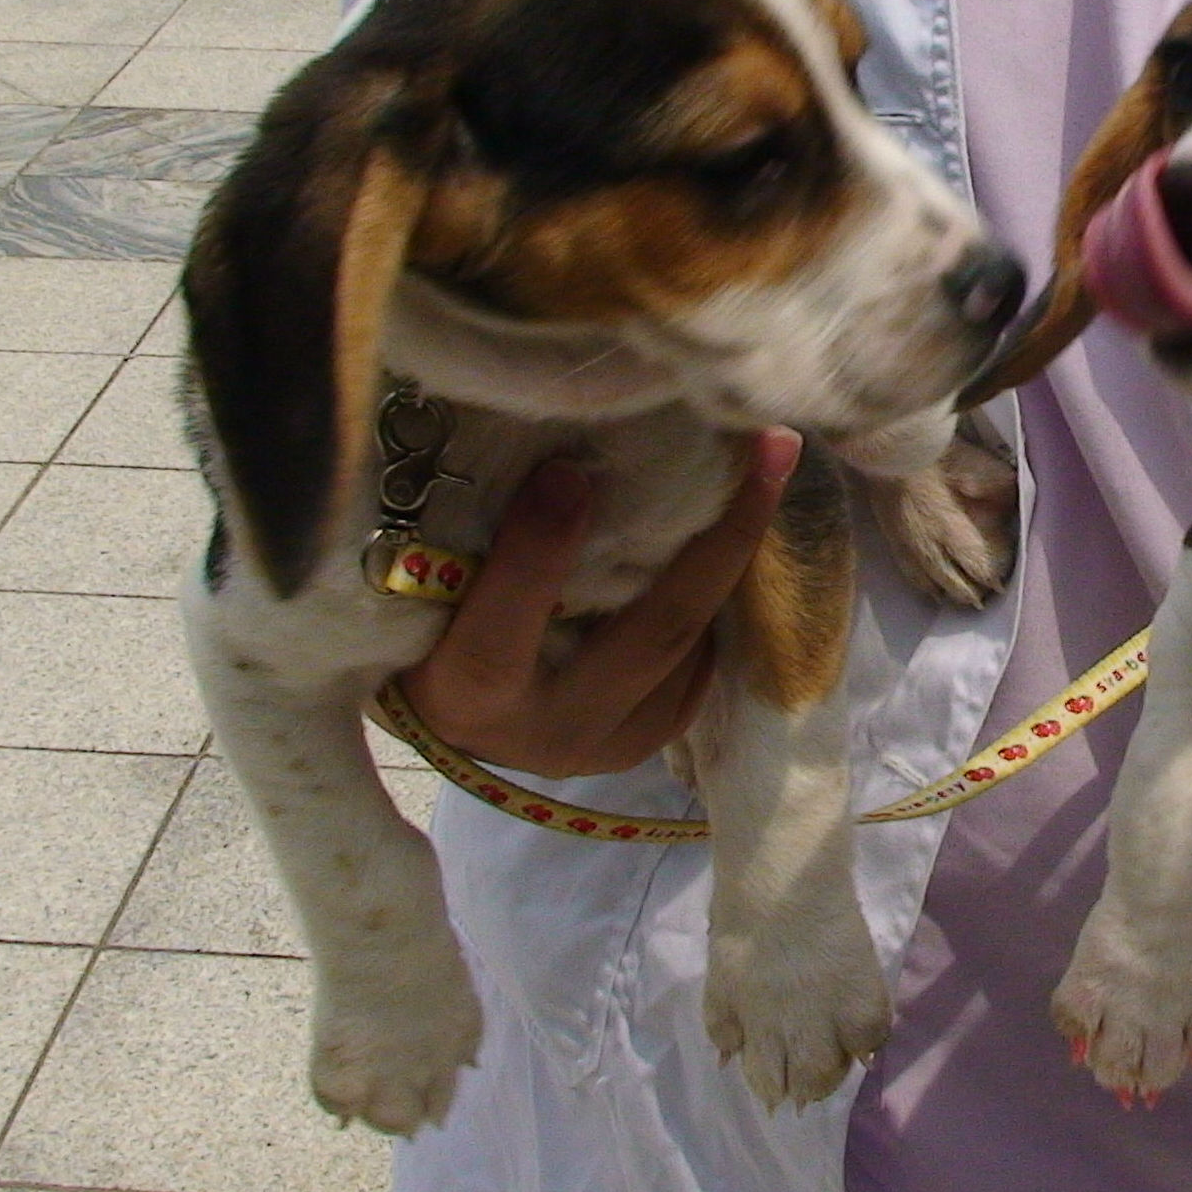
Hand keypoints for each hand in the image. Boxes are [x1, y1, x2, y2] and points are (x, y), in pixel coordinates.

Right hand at [393, 429, 800, 777]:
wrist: (458, 725)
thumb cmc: (428, 631)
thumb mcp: (423, 585)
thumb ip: (477, 533)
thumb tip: (549, 449)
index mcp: (464, 693)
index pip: (498, 637)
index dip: (534, 557)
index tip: (564, 470)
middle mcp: (545, 731)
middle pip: (651, 633)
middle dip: (719, 536)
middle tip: (768, 446)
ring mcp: (608, 744)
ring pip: (690, 642)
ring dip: (733, 553)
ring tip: (767, 467)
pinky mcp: (646, 744)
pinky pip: (699, 658)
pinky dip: (716, 592)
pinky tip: (735, 529)